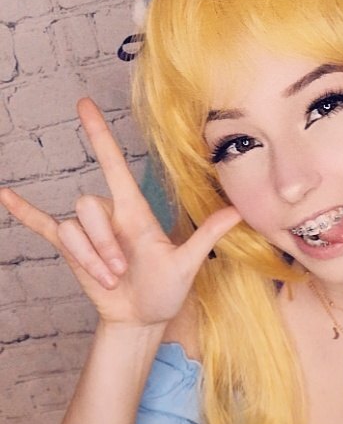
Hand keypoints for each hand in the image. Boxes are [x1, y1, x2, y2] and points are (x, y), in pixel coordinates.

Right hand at [0, 98, 240, 327]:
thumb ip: (207, 236)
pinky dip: (25, 212)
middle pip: (87, 206)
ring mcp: (88, 233)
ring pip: (72, 230)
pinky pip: (44, 226)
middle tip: (121, 272)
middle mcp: (109, 216)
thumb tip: (238, 212)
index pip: (113, 165)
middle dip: (102, 245)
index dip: (100, 136)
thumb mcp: (187, 265)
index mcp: (134, 212)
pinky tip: (5, 197)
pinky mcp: (72, 250)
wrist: (141, 318)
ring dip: (89, 259)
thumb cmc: (166, 291)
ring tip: (110, 279)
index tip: (85, 105)